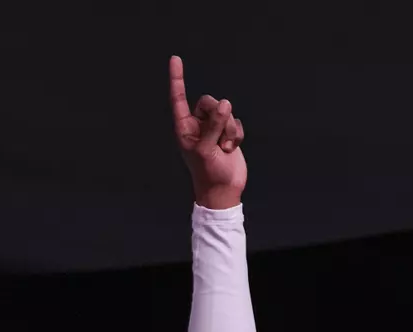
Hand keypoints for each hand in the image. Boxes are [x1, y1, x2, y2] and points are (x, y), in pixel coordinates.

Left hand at [168, 56, 246, 208]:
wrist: (224, 191)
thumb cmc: (207, 174)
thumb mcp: (206, 149)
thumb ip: (213, 125)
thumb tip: (225, 104)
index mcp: (184, 127)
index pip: (179, 98)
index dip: (177, 79)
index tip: (175, 59)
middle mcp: (198, 125)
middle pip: (210, 102)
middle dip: (219, 116)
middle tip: (220, 136)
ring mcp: (213, 130)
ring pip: (225, 113)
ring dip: (229, 130)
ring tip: (225, 148)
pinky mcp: (228, 135)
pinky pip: (235, 123)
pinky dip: (236, 136)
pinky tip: (231, 150)